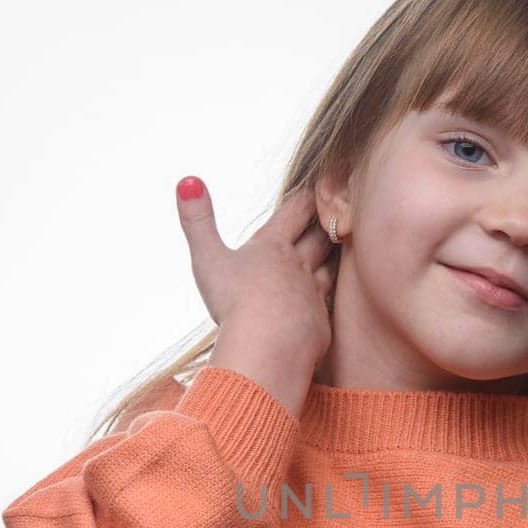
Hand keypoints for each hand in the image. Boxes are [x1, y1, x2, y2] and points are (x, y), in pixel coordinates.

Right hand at [175, 176, 338, 363]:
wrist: (267, 347)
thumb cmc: (233, 301)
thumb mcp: (208, 258)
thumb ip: (197, 221)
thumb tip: (188, 181)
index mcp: (272, 247)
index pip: (295, 213)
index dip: (306, 198)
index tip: (316, 188)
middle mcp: (299, 267)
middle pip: (319, 238)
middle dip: (327, 224)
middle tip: (336, 213)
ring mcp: (313, 296)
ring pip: (329, 270)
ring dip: (334, 259)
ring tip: (339, 251)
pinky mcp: (320, 324)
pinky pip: (327, 308)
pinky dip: (327, 300)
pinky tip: (325, 302)